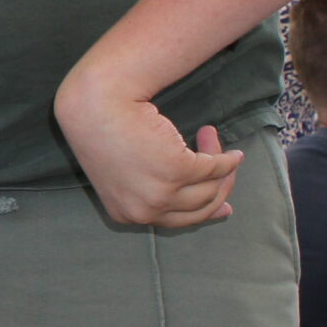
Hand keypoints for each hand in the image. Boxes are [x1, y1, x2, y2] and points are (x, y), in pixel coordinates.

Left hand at [55, 79, 239, 227]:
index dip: (205, 212)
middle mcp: (143, 211)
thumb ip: (159, 192)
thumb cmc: (105, 130)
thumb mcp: (125, 173)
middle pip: (198, 210)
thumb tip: (216, 208)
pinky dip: (227, 160)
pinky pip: (215, 169)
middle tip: (226, 167)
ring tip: (211, 139)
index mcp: (126, 214)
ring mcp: (160, 194)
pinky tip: (232, 153)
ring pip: (210, 191)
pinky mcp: (177, 171)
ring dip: (222, 168)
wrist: (95, 104)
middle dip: (219, 189)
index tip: (224, 207)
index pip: (176, 222)